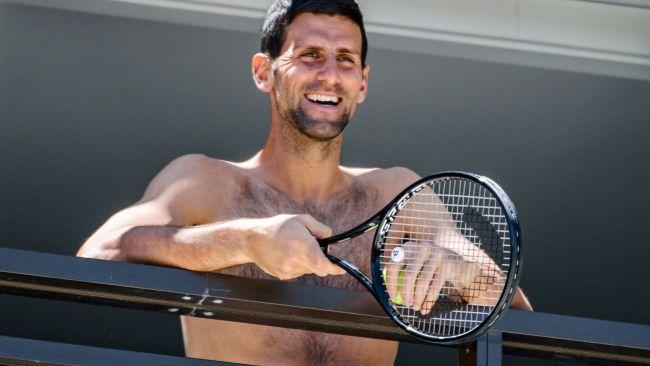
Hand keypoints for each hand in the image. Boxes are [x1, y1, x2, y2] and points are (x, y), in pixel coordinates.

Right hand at [246, 214, 345, 279]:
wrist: (253, 239)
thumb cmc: (278, 227)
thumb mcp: (301, 219)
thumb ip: (320, 228)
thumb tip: (330, 239)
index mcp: (302, 244)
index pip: (323, 264)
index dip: (335, 268)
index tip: (341, 269)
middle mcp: (295, 259)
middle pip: (318, 268)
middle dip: (320, 260)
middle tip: (310, 248)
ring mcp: (288, 269)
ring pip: (308, 270)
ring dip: (307, 262)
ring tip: (294, 249)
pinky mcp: (283, 275)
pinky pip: (298, 272)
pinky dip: (297, 265)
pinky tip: (287, 255)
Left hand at [384, 241, 501, 314]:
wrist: (458, 265)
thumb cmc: (430, 269)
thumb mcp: (415, 267)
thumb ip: (402, 277)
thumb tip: (391, 296)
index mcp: (409, 247)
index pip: (393, 264)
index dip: (390, 282)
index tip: (392, 297)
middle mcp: (422, 248)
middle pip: (408, 275)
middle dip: (406, 293)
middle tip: (406, 304)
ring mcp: (436, 255)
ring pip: (422, 282)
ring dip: (418, 299)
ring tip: (415, 308)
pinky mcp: (447, 264)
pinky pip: (435, 286)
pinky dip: (429, 300)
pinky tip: (425, 308)